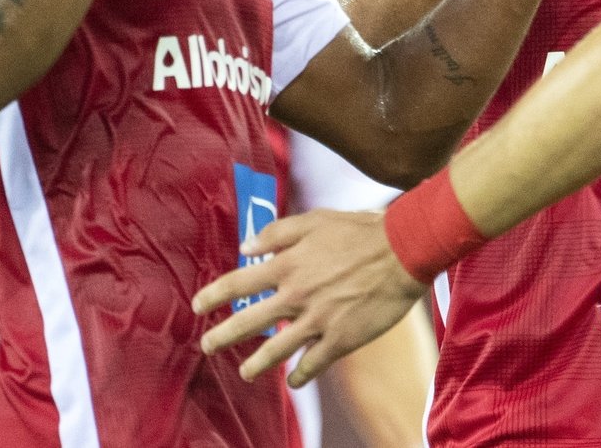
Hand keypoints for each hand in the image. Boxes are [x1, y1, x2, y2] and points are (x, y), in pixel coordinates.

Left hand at [193, 209, 422, 387]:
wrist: (403, 250)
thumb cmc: (359, 231)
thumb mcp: (315, 220)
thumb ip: (277, 232)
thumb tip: (246, 246)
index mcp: (287, 265)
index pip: (238, 283)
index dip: (213, 295)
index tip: (197, 305)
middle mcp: (296, 295)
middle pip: (249, 321)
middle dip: (222, 336)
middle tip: (207, 345)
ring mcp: (318, 320)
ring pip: (276, 349)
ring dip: (256, 363)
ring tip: (244, 372)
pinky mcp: (341, 338)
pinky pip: (313, 363)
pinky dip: (300, 374)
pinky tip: (293, 380)